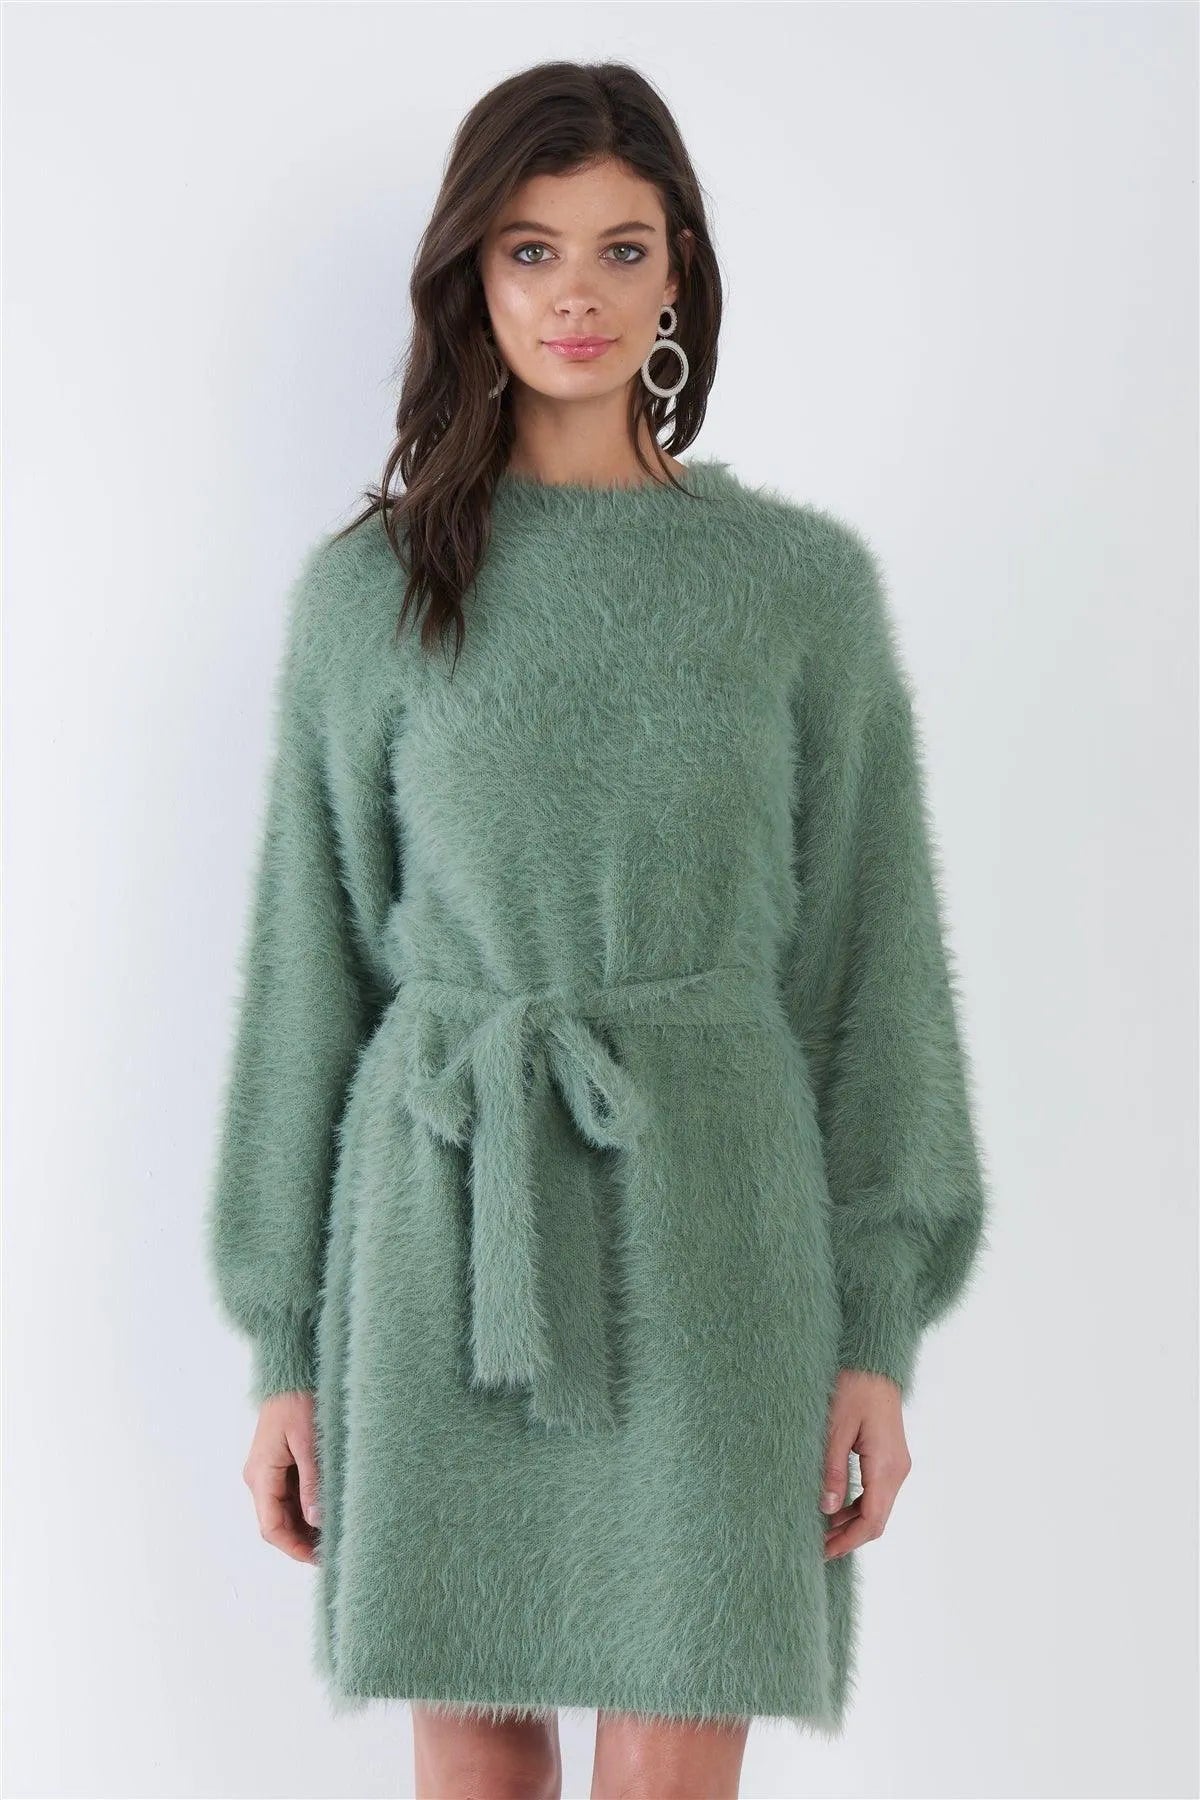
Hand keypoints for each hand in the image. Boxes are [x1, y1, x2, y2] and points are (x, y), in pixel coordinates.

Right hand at [242, 1390, 321, 1563]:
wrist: (290, 1373)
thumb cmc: (297, 1401)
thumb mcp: (309, 1442)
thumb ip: (312, 1482)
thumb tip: (316, 1521)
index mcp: (261, 1475)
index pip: (271, 1527)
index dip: (294, 1547)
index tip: (318, 1557)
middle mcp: (258, 1477)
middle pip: (276, 1522)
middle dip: (301, 1539)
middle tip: (332, 1548)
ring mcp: (266, 1472)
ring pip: (283, 1511)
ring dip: (303, 1525)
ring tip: (333, 1533)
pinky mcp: (277, 1464)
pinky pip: (288, 1495)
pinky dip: (304, 1508)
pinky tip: (326, 1511)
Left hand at [819, 1368, 911, 1559]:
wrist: (875, 1361)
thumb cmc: (854, 1386)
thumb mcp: (836, 1428)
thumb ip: (832, 1470)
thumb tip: (827, 1508)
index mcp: (886, 1466)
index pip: (872, 1520)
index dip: (848, 1541)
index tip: (823, 1552)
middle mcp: (897, 1470)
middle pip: (877, 1519)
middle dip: (848, 1537)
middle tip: (817, 1547)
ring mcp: (896, 1464)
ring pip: (877, 1507)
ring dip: (851, 1522)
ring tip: (821, 1530)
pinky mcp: (890, 1457)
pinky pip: (876, 1491)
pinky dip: (857, 1505)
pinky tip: (834, 1507)